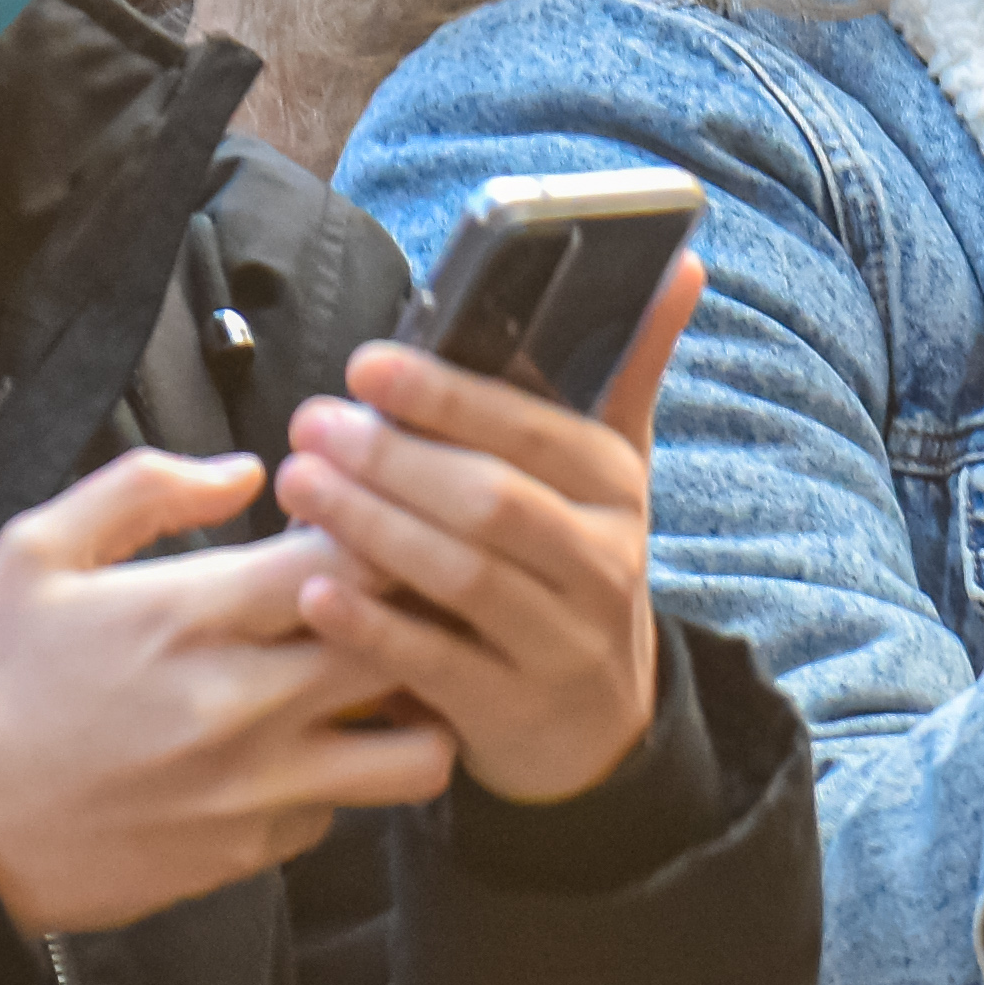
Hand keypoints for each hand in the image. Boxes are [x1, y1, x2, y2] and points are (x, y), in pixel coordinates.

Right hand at [0, 450, 453, 939]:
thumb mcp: (35, 553)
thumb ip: (143, 489)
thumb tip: (245, 470)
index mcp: (191, 614)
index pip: (352, 557)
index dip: (383, 532)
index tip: (373, 525)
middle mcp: (242, 704)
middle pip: (408, 647)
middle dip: (423, 618)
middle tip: (409, 602)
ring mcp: (256, 787)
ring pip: (415, 753)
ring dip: (415, 713)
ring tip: (384, 687)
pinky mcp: (253, 852)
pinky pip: (345, 812)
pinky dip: (342, 780)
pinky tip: (306, 751)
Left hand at [266, 247, 709, 807]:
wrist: (597, 723)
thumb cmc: (575, 565)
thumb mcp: (609, 472)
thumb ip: (629, 369)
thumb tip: (683, 261)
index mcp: (616, 489)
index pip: (537, 432)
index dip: (450, 397)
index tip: (366, 366)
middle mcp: (602, 563)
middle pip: (493, 502)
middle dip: (394, 460)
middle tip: (311, 426)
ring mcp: (562, 642)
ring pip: (463, 576)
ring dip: (372, 527)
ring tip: (299, 487)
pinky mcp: (515, 710)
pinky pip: (438, 663)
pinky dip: (373, 625)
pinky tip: (316, 590)